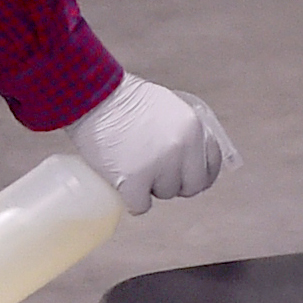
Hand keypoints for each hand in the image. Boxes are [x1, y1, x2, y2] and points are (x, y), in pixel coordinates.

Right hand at [71, 73, 238, 213]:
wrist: (91, 96)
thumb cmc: (123, 97)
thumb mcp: (167, 107)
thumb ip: (182, 131)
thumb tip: (188, 156)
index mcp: (193, 128)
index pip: (211, 165)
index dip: (200, 173)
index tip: (187, 176)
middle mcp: (181, 149)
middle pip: (191, 186)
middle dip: (175, 183)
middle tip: (155, 175)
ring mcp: (158, 166)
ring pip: (164, 194)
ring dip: (150, 187)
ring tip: (131, 166)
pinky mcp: (133, 181)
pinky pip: (140, 206)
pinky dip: (131, 200)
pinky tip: (122, 185)